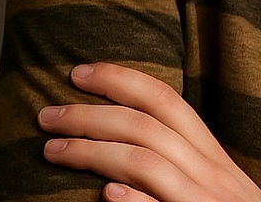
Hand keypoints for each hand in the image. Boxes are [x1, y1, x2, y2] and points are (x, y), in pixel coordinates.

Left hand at [38, 62, 260, 201]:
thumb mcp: (214, 187)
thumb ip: (180, 163)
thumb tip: (125, 149)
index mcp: (211, 155)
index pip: (165, 100)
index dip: (121, 79)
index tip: (79, 72)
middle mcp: (211, 172)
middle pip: (146, 126)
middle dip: (91, 114)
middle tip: (46, 115)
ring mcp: (205, 201)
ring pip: (146, 163)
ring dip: (93, 152)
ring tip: (51, 151)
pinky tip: (106, 197)